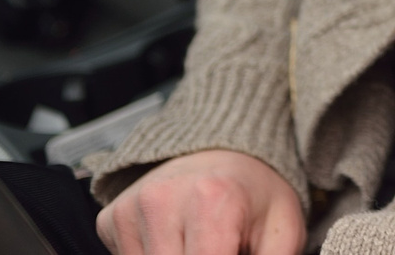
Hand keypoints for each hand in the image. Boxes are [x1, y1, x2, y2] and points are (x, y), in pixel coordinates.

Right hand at [97, 149, 304, 254]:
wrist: (227, 150)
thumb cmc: (257, 193)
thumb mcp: (283, 232)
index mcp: (212, 200)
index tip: (235, 252)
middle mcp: (163, 200)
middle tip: (222, 246)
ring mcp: (131, 209)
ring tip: (204, 244)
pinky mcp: (110, 219)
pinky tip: (177, 242)